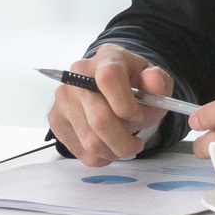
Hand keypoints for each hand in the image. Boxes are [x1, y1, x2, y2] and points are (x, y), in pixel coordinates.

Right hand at [47, 46, 173, 165]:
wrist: (111, 91)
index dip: (125, 104)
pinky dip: (100, 157)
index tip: (137, 116)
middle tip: (135, 144)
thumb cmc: (135, 88)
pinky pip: (80, 152)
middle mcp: (78, 74)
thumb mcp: (155, 83)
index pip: (108, 78)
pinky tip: (106, 144)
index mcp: (107, 58)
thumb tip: (153, 80)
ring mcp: (63, 97)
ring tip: (122, 143)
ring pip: (90, 142)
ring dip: (113, 151)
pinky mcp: (55, 119)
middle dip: (124, 141)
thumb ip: (159, 82)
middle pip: (99, 119)